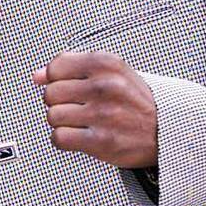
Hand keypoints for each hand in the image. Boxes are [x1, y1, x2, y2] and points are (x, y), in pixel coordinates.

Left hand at [32, 51, 157, 168]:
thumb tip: (37, 76)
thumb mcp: (111, 72)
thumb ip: (72, 68)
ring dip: (62, 122)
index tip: (67, 86)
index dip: (56, 79)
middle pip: (50, 93)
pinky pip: (60, 138)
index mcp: (107, 64)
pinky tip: (78, 136)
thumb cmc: (136, 102)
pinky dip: (64, 139)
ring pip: (53, 116)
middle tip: (76, 106)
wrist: (168, 132)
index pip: (55, 67)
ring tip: (80, 122)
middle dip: (58, 102)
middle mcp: (105, 86)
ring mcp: (104, 114)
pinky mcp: (102, 141)